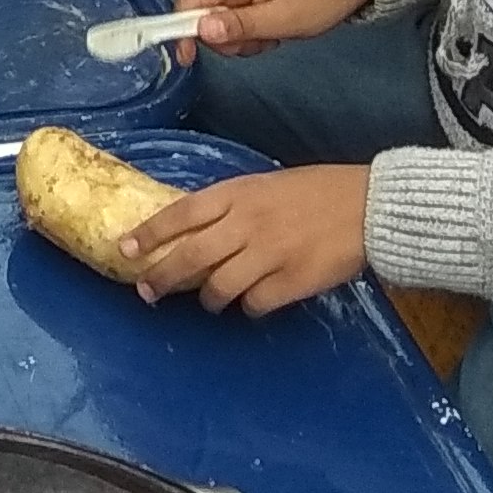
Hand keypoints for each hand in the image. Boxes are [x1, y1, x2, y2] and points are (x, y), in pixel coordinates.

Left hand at [119, 165, 373, 314]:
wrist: (368, 206)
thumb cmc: (316, 191)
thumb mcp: (266, 185)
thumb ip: (233, 206)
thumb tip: (196, 229)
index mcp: (239, 194)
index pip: (181, 214)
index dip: (149, 233)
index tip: (124, 249)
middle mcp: (247, 224)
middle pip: (191, 256)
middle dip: (162, 278)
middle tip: (146, 291)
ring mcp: (269, 255)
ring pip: (219, 287)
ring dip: (208, 299)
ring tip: (208, 302)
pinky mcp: (292, 282)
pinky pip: (255, 304)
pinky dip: (248, 307)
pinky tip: (252, 304)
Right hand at [174, 0, 373, 55]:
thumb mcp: (283, 18)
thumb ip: (241, 25)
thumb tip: (202, 30)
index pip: (187, 0)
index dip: (181, 30)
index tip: (189, 58)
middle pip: (199, 13)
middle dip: (223, 38)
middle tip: (258, 43)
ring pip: (215, 20)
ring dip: (239, 38)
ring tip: (271, 35)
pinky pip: (230, 18)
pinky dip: (247, 32)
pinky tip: (270, 30)